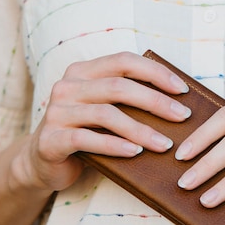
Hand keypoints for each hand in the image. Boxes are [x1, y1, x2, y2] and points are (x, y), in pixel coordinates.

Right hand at [15, 51, 192, 192]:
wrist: (42, 163)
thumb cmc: (84, 134)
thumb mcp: (103, 111)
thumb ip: (126, 100)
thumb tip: (177, 102)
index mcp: (82, 72)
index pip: (123, 61)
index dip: (155, 72)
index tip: (182, 90)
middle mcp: (67, 86)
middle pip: (119, 87)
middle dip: (155, 102)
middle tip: (182, 117)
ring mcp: (57, 112)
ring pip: (107, 114)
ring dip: (141, 130)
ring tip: (165, 144)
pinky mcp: (51, 139)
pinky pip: (88, 139)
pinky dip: (115, 146)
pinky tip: (136, 153)